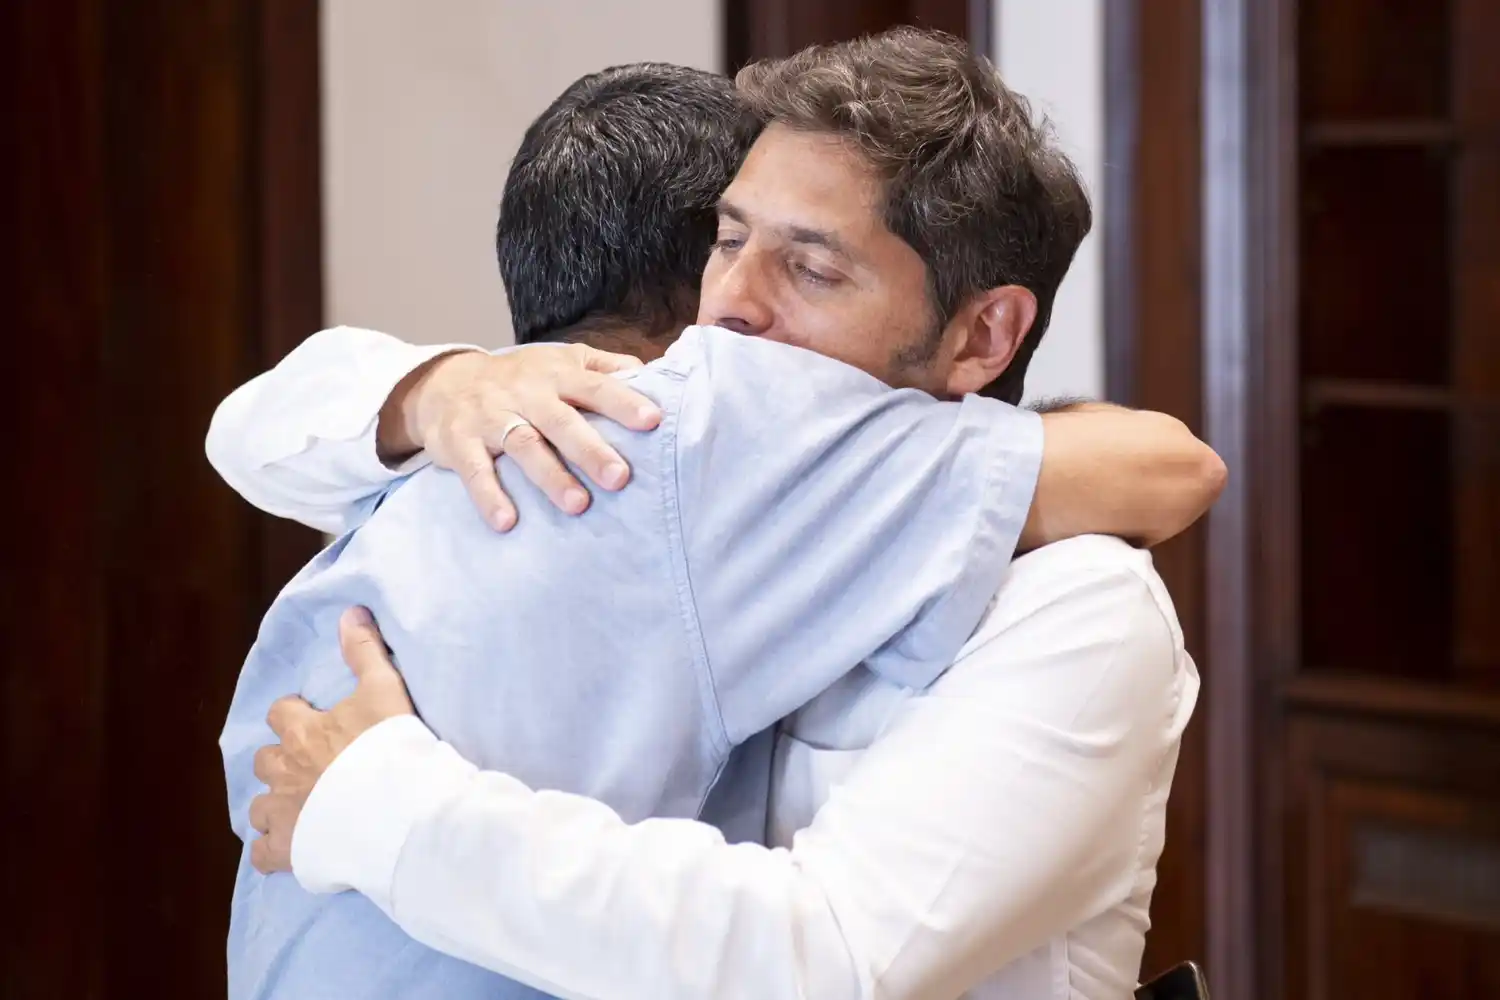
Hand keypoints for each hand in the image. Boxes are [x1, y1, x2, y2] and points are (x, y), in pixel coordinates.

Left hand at [249, 607, 413, 874]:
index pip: (280, 714)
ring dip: (272, 806)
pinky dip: (271, 852)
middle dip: (280, 762)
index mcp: (303, 732)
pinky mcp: (287, 851)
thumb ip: (364, 651)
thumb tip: (350, 611)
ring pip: (258, 808)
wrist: (397, 808)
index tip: (311, 720)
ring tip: (297, 809)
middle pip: (264, 761)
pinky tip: (288, 850)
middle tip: (307, 767)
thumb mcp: (384, 690)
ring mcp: (282, 813)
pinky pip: (262, 855)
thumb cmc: (391, 747)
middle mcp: (284, 771)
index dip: (293, 716)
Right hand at [379, 343, 663, 530]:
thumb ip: (606, 367)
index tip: (653, 422)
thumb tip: (656, 374)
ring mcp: (492, 417)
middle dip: (591, 450)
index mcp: (557, 375)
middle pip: (562, 421)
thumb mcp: (562, 360)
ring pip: (523, 445)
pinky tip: (507, 522)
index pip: (595, 387)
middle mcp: (526, 393)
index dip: (623, 402)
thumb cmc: (521, 378)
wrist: (444, 382)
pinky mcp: (460, 442)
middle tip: (620, 479)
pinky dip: (489, 496)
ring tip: (577, 506)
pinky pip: (475, 471)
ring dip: (550, 477)